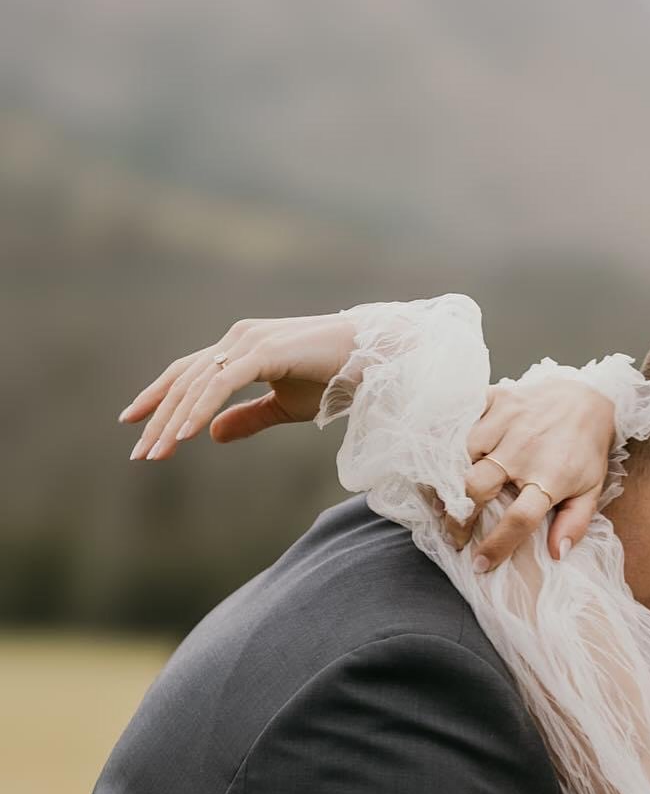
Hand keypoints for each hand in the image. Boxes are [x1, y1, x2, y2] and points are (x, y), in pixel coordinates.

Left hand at [119, 313, 358, 461]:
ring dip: (172, 421)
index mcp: (240, 349)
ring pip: (196, 384)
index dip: (158, 398)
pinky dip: (199, 410)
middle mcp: (237, 340)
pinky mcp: (261, 352)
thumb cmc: (335, 379)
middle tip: (138, 453)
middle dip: (157, 417)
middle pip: (183, 380)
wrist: (372, 359)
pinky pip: (220, 384)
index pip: (188, 374)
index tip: (134, 424)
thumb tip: (213, 436)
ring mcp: (247, 342)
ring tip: (156, 452)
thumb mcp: (284, 408)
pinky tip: (184, 435)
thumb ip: (248, 419)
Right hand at [444, 378, 615, 567]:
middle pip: (475, 487)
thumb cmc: (586, 450)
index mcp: (551, 477)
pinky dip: (448, 442)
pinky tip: (444, 461)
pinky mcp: (495, 400)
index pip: (519, 519)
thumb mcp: (591, 491)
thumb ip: (575, 523)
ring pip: (461, 455)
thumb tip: (557, 554)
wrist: (587, 398)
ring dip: (449, 481)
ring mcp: (507, 421)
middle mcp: (525, 449)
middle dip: (458, 517)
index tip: (480, 565)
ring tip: (447, 501)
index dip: (496, 546)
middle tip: (454, 535)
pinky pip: (460, 422)